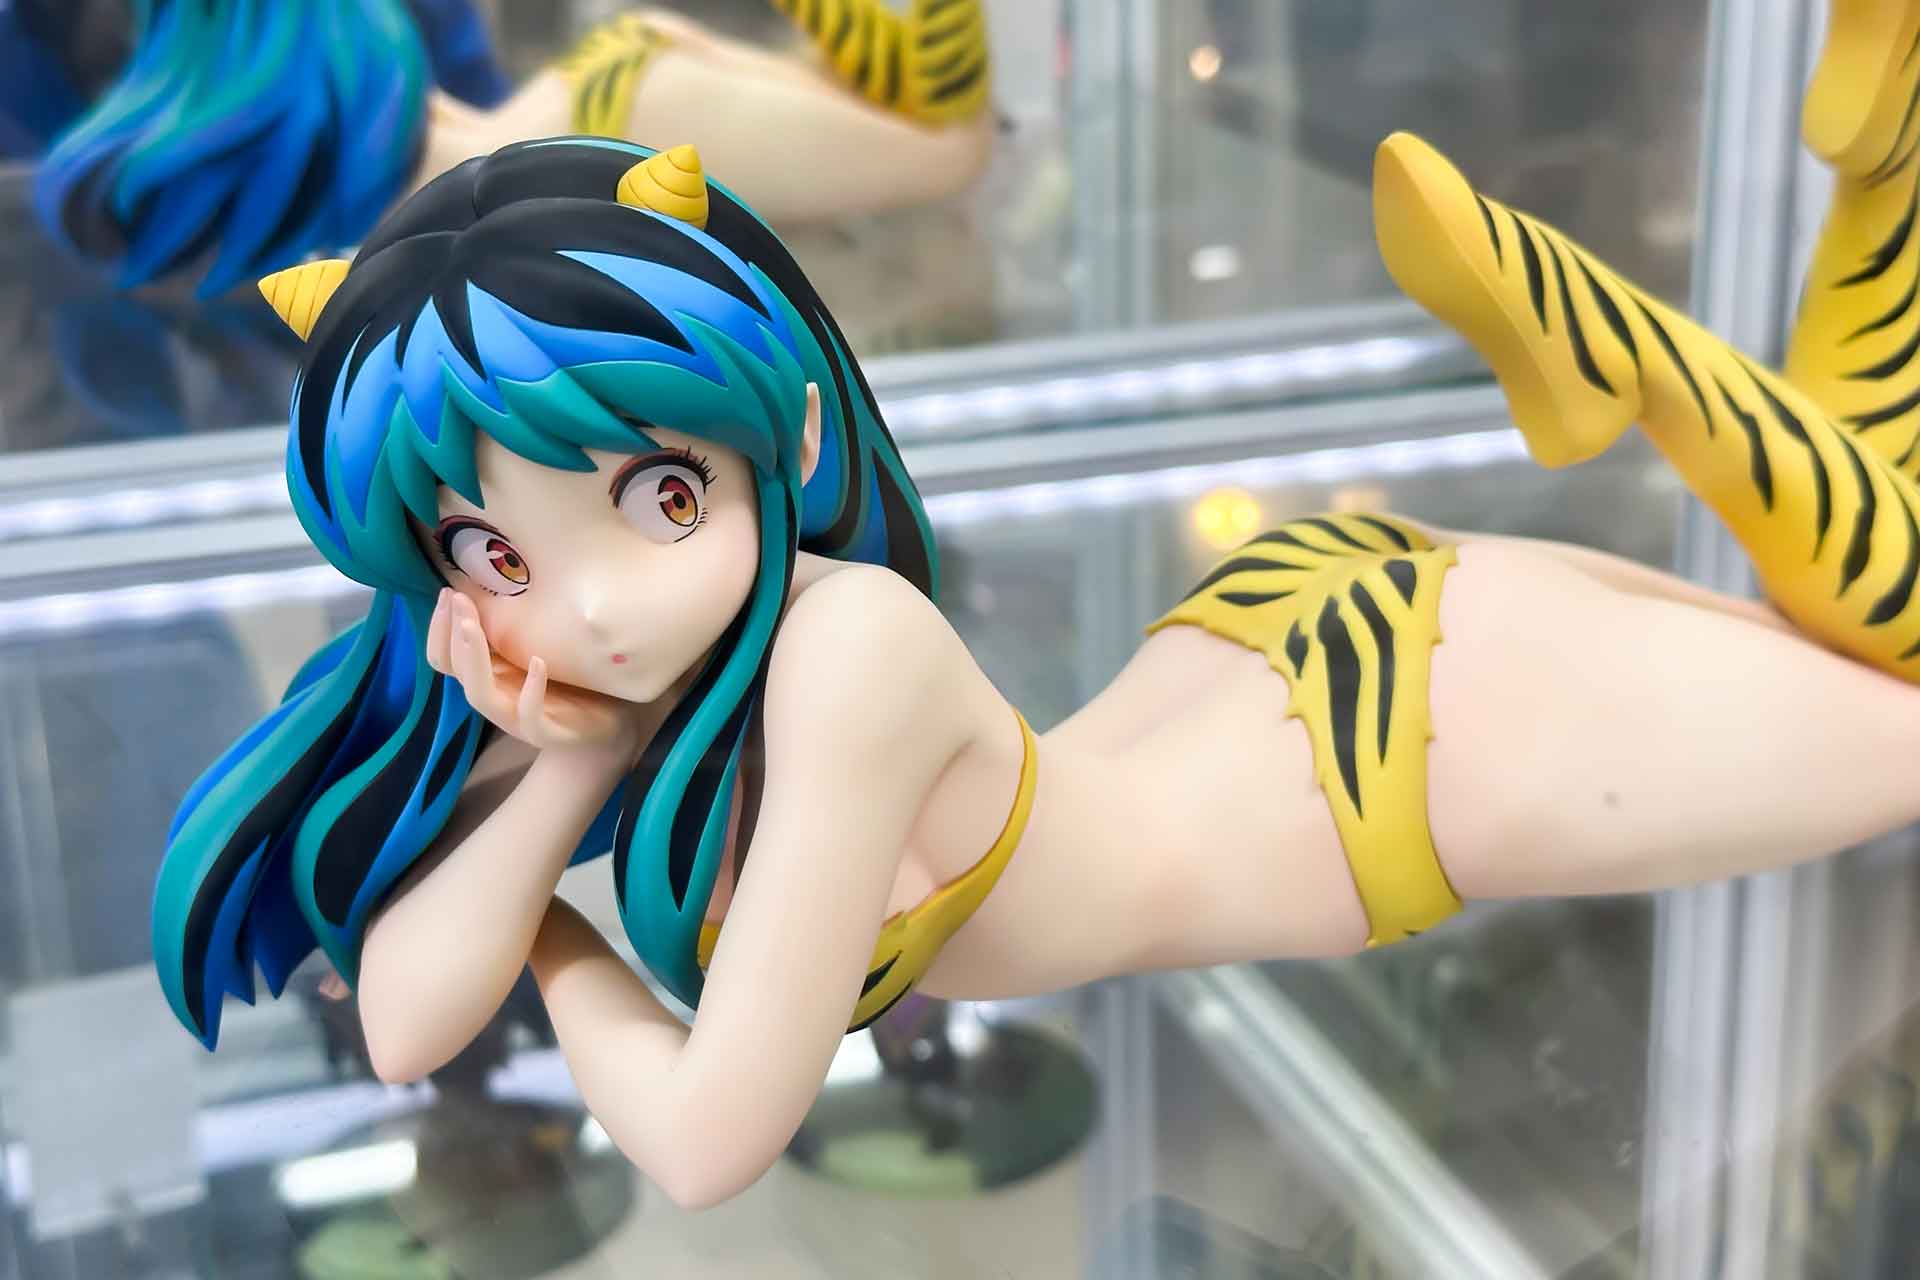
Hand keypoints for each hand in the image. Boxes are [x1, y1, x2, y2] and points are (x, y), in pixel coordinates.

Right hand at [426, 589, 646, 762]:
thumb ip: (511, 629)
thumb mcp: (535, 648)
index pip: (444, 657)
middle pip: (456, 670)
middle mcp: (495, 698)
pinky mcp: (546, 733)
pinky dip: (532, 690)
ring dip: (473, 658)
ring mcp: (517, 719)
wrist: (607, 725)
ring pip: (480, 695)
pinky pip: (531, 716)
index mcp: (488, 677)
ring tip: (472, 626)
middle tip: (458, 598)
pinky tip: (539, 662)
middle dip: (452, 632)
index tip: (448, 591)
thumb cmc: (569, 682)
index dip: (439, 627)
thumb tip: (493, 582)